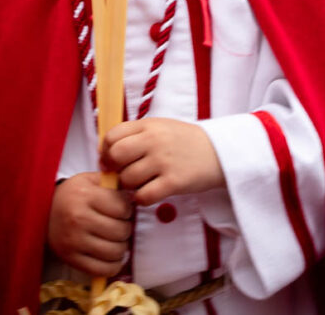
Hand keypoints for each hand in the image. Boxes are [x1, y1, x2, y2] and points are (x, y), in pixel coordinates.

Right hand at [47, 172, 132, 276]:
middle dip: (127, 228)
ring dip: (122, 247)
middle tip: (121, 224)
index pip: (123, 207)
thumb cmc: (72, 194)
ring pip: (115, 251)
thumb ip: (112, 183)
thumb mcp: (89, 180)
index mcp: (85, 195)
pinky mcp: (71, 259)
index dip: (128, 209)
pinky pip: (103, 270)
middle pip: (121, 230)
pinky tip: (112, 256)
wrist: (42, 212)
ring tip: (116, 239)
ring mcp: (74, 241)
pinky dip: (114, 265)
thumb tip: (135, 194)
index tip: (123, 209)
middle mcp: (79, 219)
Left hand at [100, 118, 224, 205]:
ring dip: (130, 186)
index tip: (110, 161)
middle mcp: (154, 140)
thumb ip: (135, 135)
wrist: (218, 152)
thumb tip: (105, 153)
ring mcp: (163, 161)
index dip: (105, 151)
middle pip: (116, 156)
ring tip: (142, 183)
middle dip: (115, 169)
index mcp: (148, 125)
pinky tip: (149, 193)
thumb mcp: (160, 127)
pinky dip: (142, 199)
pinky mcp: (174, 182)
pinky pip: (143, 196)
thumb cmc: (184, 141)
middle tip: (124, 174)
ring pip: (128, 179)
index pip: (111, 136)